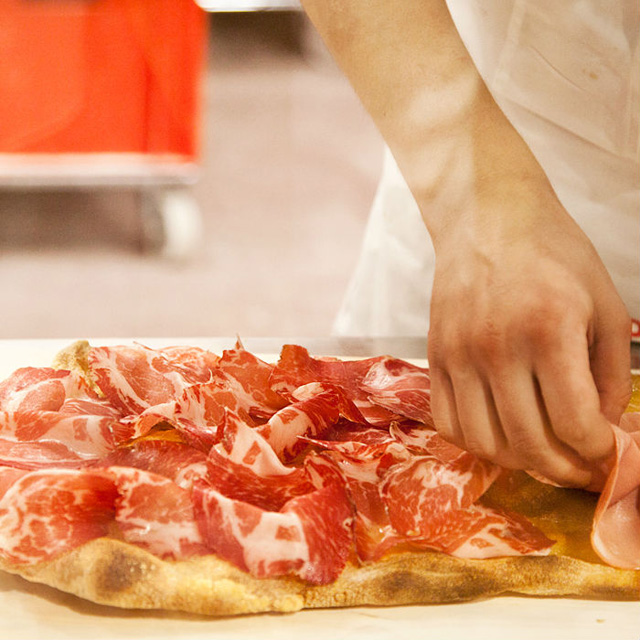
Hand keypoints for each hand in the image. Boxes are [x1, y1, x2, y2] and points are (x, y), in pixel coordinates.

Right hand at [426, 187, 630, 487]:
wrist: (487, 220)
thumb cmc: (555, 254)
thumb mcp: (605, 306)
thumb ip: (611, 375)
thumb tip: (603, 429)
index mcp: (549, 329)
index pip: (575, 424)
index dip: (598, 453)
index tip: (607, 453)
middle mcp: (497, 347)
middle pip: (529, 444)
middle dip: (565, 471)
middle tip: (581, 469)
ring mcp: (457, 354)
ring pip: (484, 443)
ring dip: (520, 462)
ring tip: (541, 453)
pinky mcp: (434, 356)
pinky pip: (448, 422)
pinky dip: (477, 443)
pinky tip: (500, 433)